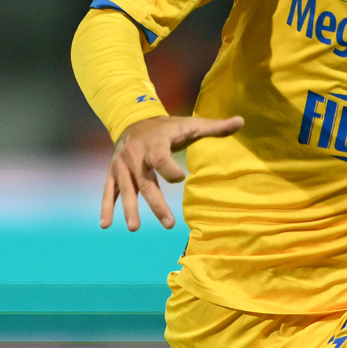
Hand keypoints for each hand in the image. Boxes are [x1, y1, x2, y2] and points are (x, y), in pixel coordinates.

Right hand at [101, 114, 243, 230]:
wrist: (133, 119)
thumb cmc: (168, 128)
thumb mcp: (190, 124)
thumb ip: (214, 127)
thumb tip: (242, 121)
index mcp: (155, 142)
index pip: (160, 158)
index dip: (170, 169)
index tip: (182, 179)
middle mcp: (136, 155)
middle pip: (145, 181)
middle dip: (155, 203)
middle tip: (168, 224)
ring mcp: (122, 165)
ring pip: (126, 189)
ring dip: (129, 209)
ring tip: (134, 228)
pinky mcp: (113, 173)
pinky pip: (109, 191)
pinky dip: (106, 207)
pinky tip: (105, 225)